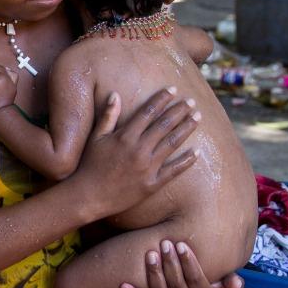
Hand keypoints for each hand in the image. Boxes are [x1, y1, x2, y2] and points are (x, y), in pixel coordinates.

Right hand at [70, 87, 200, 221]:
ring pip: (172, 143)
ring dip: (186, 129)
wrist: (89, 197)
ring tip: (197, 118)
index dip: (162, 99)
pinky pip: (173, 171)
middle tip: (191, 101)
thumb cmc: (89, 165)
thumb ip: (108, 116)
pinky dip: (186, 161)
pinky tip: (197, 152)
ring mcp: (147, 168)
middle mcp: (138, 150)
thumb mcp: (96, 138)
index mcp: (125, 137)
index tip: (173, 90)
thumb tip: (115, 94)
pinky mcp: (152, 184)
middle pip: (164, 125)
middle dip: (179, 111)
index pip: (148, 112)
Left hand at [120, 239, 243, 287]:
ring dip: (154, 274)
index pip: (197, 280)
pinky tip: (124, 284)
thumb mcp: (222, 279)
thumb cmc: (210, 276)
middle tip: (165, 243)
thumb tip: (239, 284)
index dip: (189, 263)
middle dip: (171, 263)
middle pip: (178, 285)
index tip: (182, 244)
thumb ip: (229, 280)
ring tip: (150, 254)